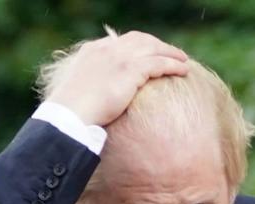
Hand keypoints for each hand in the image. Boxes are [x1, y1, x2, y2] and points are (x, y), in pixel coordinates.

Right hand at [45, 31, 188, 127]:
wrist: (71, 113)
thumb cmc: (73, 110)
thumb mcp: (80, 90)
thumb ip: (93, 85)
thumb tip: (101, 96)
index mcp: (93, 51)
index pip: (121, 40)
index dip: (140, 45)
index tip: (152, 52)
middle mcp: (107, 49)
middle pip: (141, 39)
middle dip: (159, 45)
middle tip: (173, 53)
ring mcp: (119, 58)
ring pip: (153, 48)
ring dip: (171, 53)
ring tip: (184, 60)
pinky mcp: (130, 70)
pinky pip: (159, 63)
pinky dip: (173, 65)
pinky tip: (184, 70)